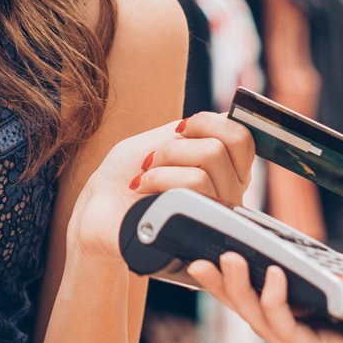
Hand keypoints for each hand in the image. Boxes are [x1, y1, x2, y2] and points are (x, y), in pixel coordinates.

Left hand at [68, 111, 256, 262]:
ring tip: (145, 179)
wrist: (99, 208)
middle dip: (176, 145)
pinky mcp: (201, 227)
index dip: (209, 123)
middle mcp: (229, 194)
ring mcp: (217, 214)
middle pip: (224, 144)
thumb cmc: (128, 173)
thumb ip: (197, 129)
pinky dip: (158, 178)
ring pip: (210, 159)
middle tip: (152, 161)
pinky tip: (143, 192)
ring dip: (163, 162)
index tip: (179, 131)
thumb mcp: (163, 140)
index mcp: (225, 171)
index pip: (243, 136)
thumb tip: (226, 115)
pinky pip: (195, 184)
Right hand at [186, 254, 342, 342]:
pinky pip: (292, 331)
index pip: (269, 299)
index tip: (215, 251)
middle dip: (224, 287)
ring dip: (241, 292)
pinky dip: (276, 303)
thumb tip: (317, 253)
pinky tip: (271, 277)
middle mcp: (314, 339)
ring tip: (225, 259)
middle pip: (255, 313)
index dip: (240, 279)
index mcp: (321, 319)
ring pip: (264, 323)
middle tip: (196, 259)